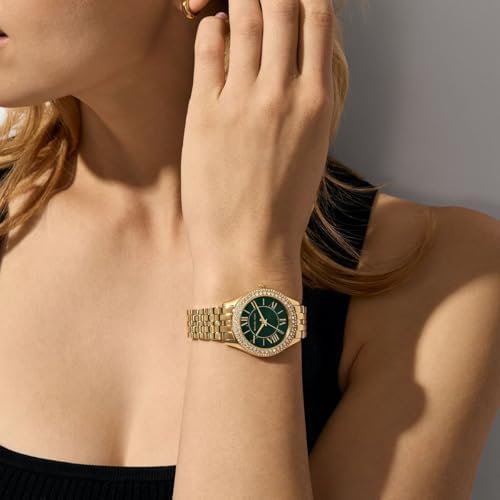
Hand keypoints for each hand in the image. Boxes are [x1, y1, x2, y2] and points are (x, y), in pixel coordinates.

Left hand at [181, 0, 334, 271]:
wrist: (249, 247)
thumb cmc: (283, 207)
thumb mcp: (311, 151)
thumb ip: (307, 103)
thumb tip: (295, 66)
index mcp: (318, 102)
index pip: (318, 17)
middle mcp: (284, 92)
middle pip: (281, 6)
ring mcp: (243, 100)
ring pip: (245, 20)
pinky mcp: (205, 112)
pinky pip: (208, 50)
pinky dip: (212, 28)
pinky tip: (213, 24)